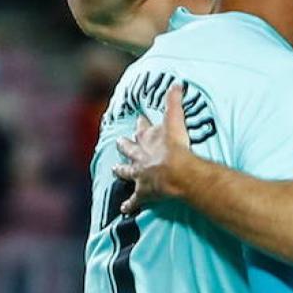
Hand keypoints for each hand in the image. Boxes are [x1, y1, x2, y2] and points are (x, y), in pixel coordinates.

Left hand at [114, 83, 192, 211]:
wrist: (176, 171)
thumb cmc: (176, 146)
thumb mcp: (176, 118)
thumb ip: (174, 100)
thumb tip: (176, 82)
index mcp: (147, 139)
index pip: (142, 128)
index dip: (141, 124)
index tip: (139, 118)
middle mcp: (140, 156)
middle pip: (129, 149)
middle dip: (124, 145)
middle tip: (119, 141)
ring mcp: (140, 175)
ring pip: (127, 173)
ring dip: (122, 171)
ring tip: (115, 171)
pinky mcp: (144, 193)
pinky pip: (135, 200)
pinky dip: (130, 205)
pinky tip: (124, 209)